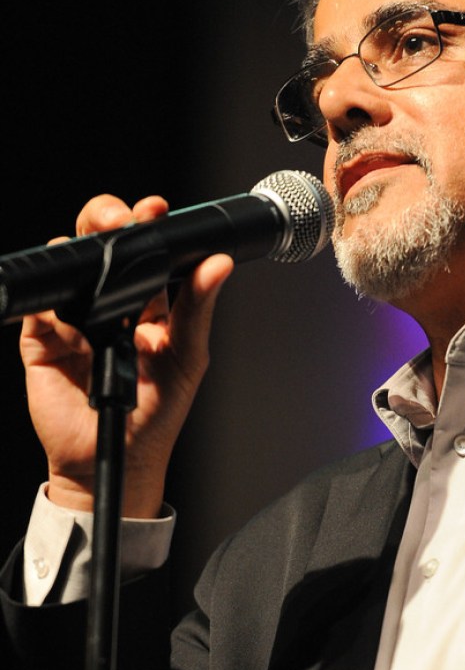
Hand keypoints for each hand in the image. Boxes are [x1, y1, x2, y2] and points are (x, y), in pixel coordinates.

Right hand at [20, 194, 232, 516]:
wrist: (116, 460)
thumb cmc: (156, 415)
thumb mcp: (187, 358)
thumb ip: (198, 309)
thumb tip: (219, 264)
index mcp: (148, 304)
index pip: (146, 252)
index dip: (149, 225)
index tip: (157, 209)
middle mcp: (110, 304)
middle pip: (102, 244)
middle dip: (108, 219)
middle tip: (119, 218)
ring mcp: (74, 319)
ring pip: (69, 264)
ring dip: (80, 248)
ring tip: (99, 247)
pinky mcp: (42, 338)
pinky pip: (40, 304)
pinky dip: (51, 295)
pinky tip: (69, 301)